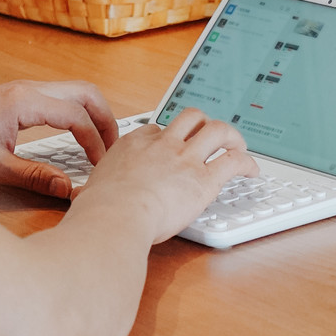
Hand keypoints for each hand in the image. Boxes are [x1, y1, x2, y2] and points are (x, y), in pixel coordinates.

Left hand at [0, 80, 117, 196]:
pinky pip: (61, 97)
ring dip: (94, 114)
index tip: (100, 166)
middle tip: (113, 149)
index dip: (95, 142)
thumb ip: (34, 176)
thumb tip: (68, 187)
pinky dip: (78, 113)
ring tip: (101, 143)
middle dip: (106, 120)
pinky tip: (77, 135)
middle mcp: (28, 90)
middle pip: (86, 93)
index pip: (77, 117)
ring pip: (76, 91)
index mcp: (24, 102)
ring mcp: (24, 90)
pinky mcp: (20, 97)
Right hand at [75, 108, 257, 242]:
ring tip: (238, 145)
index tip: (175, 145)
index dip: (170, 136)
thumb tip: (85, 197)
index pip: (158, 129)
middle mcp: (162, 145)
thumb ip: (97, 187)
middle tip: (212, 135)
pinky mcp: (204, 179)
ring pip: (217, 129)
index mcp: (133, 144)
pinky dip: (247, 162)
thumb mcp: (92, 188)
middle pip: (191, 117)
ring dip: (232, 135)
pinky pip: (233, 161)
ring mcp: (185, 159)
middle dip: (204, 123)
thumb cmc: (100, 211)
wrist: (115, 217)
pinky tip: (251, 170)